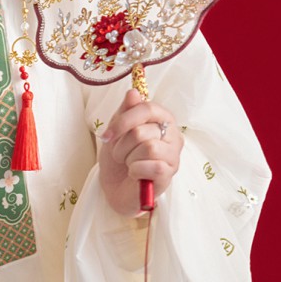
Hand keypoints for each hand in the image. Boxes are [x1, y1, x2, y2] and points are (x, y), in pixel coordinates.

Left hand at [98, 89, 181, 215]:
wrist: (115, 188)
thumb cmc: (118, 159)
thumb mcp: (116, 132)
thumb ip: (124, 112)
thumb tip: (133, 93)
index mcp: (161, 119)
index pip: (147, 108)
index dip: (123, 120)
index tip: (107, 135)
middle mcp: (173, 135)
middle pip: (142, 130)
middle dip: (122, 145)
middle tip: (120, 155)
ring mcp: (174, 155)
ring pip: (148, 147)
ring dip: (129, 158)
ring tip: (128, 164)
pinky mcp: (170, 174)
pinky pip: (152, 166)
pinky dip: (135, 170)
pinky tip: (135, 174)